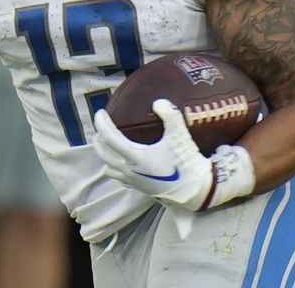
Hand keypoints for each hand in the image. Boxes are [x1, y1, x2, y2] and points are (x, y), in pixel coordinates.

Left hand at [93, 99, 214, 210]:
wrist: (196, 190)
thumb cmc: (185, 163)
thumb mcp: (179, 134)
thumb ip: (169, 114)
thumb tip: (158, 103)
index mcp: (135, 156)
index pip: (109, 137)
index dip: (102, 123)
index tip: (100, 113)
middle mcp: (129, 170)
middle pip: (104, 154)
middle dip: (98, 139)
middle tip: (100, 127)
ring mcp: (133, 181)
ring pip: (109, 167)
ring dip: (104, 155)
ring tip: (107, 145)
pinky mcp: (140, 189)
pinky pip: (119, 178)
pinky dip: (114, 168)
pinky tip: (122, 164)